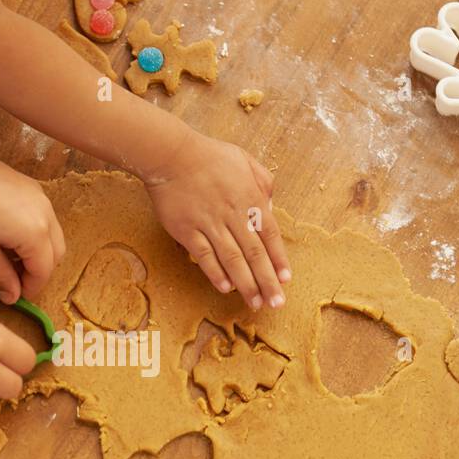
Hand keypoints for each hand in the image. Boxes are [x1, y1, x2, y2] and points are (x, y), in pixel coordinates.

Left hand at [0, 147, 65, 304]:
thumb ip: (0, 276)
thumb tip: (12, 297)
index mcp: (35, 233)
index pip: (44, 271)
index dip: (31, 288)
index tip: (15, 297)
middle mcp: (46, 215)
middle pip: (56, 254)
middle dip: (39, 271)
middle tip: (14, 281)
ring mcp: (41, 198)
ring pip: (52, 236)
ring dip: (38, 252)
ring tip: (9, 259)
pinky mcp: (32, 187)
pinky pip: (44, 218)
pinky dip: (35, 234)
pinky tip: (9, 236)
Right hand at [143, 129, 289, 310]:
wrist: (172, 155)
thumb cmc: (209, 156)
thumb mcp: (245, 160)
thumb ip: (263, 183)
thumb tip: (271, 206)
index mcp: (250, 198)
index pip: (270, 235)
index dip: (279, 259)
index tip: (286, 280)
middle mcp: (233, 214)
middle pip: (254, 253)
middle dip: (267, 281)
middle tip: (276, 303)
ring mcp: (209, 223)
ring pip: (232, 259)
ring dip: (246, 284)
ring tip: (255, 303)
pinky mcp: (187, 230)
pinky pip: (204, 255)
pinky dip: (215, 272)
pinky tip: (225, 288)